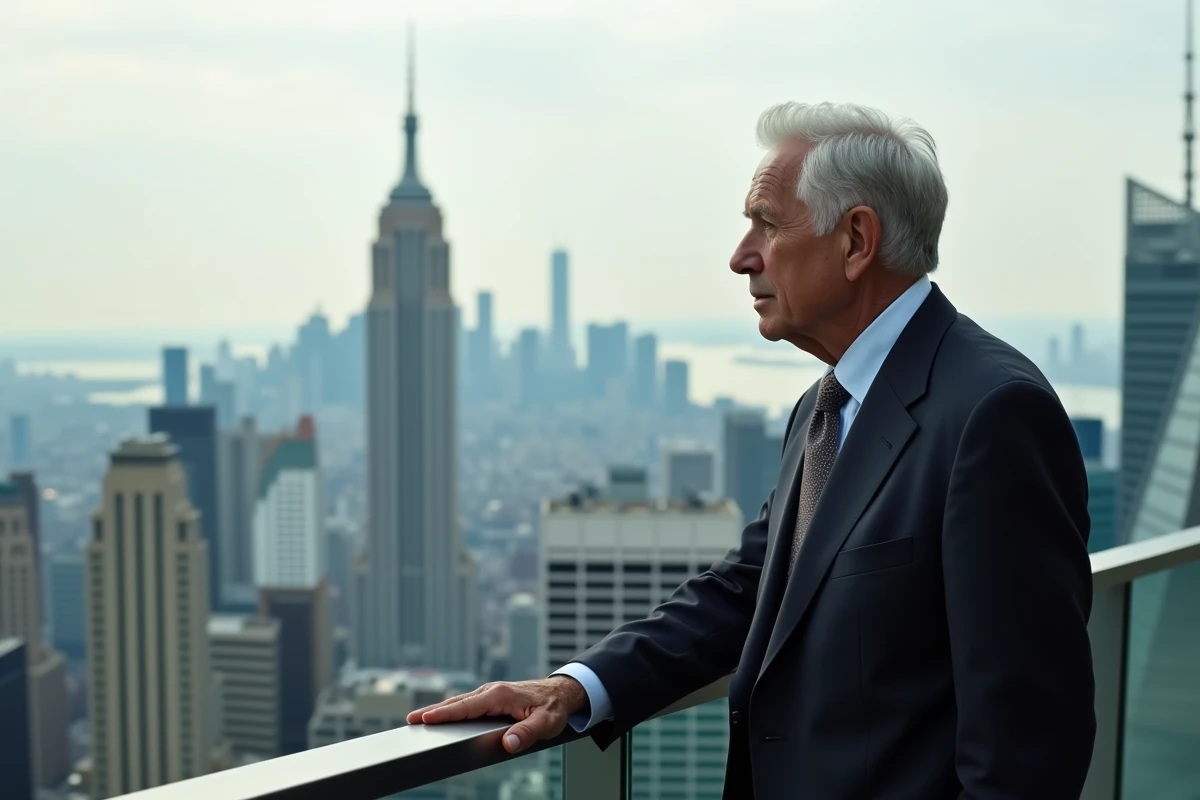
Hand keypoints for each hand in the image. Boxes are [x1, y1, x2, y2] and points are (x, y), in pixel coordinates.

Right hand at [406, 676, 588, 753]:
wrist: (562, 692)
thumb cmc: (553, 708)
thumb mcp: (545, 723)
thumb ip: (527, 733)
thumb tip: (508, 744)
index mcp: (500, 695)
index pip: (467, 706)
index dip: (445, 713)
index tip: (425, 718)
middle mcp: (492, 691)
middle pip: (457, 702)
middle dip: (433, 710)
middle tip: (410, 720)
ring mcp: (490, 693)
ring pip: (460, 701)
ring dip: (440, 709)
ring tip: (419, 719)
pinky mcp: (491, 697)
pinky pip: (467, 703)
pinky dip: (451, 708)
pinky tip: (442, 716)